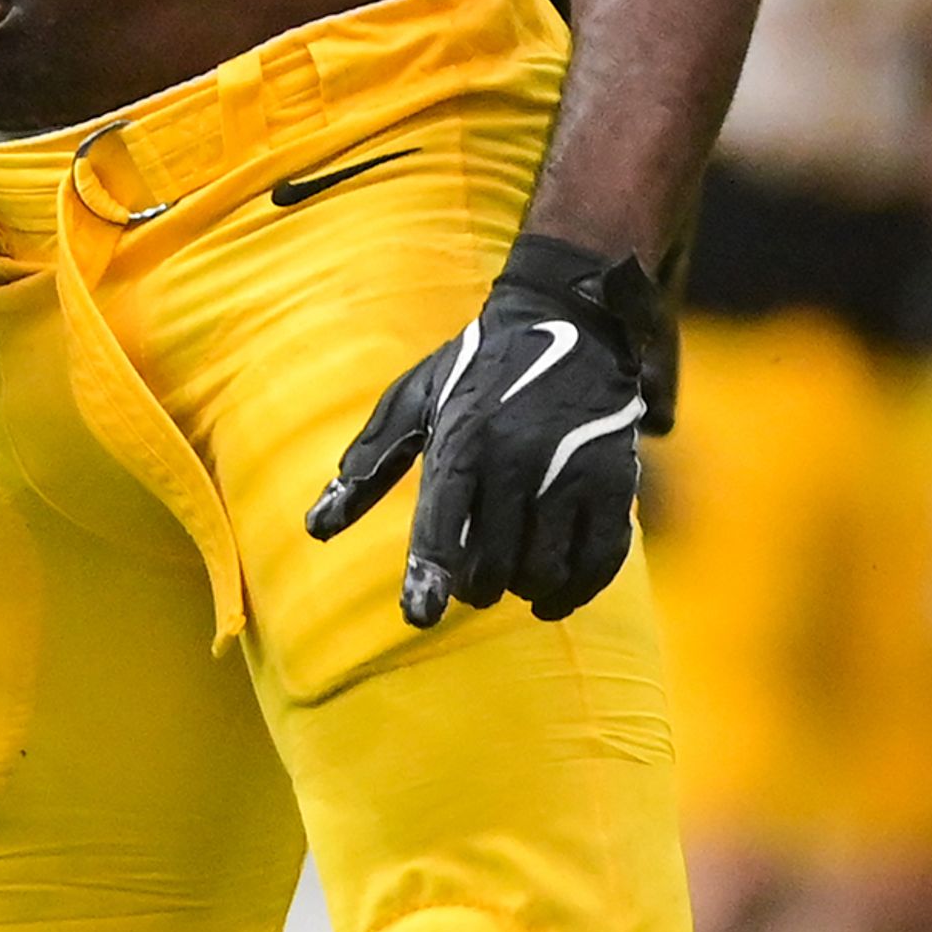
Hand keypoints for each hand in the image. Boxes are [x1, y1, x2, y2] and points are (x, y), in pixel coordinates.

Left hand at [308, 232, 666, 626]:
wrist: (568, 317)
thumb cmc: (477, 367)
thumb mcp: (415, 400)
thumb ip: (368, 465)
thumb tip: (317, 526)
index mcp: (464, 438)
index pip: (443, 523)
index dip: (430, 575)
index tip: (421, 614)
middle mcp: (518, 457)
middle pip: (492, 563)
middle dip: (476, 586)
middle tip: (473, 580)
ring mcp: (572, 471)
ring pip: (543, 570)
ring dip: (521, 588)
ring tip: (512, 573)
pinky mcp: (614, 480)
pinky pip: (599, 561)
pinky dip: (574, 591)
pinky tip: (552, 596)